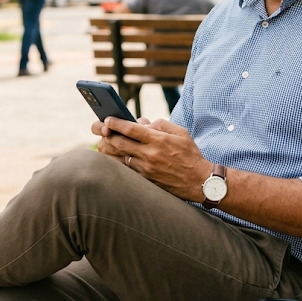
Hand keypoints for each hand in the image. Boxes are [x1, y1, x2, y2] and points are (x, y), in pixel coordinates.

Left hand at [91, 116, 210, 200]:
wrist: (199, 181)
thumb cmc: (190, 154)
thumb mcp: (180, 132)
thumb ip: (161, 124)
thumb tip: (144, 123)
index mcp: (158, 140)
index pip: (130, 129)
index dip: (115, 123)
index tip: (107, 119)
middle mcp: (149, 154)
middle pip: (119, 142)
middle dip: (108, 134)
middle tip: (102, 130)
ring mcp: (146, 169)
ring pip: (119, 157)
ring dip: (110, 149)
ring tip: (106, 142)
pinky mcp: (145, 180)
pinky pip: (126, 169)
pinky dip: (119, 161)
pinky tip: (116, 157)